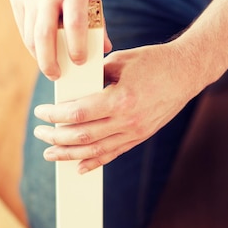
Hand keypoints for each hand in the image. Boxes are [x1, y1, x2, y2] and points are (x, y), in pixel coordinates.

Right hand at [4, 0, 110, 78]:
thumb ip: (97, 17)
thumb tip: (104, 46)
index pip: (75, 26)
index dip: (77, 48)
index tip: (80, 62)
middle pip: (45, 36)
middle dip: (49, 62)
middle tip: (56, 76)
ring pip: (30, 34)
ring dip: (38, 55)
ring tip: (48, 66)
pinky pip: (23, 25)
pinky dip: (30, 41)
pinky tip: (38, 49)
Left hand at [33, 41, 198, 171]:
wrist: (187, 73)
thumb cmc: (153, 61)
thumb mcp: (120, 61)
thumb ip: (94, 76)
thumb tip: (70, 88)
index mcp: (121, 98)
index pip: (78, 113)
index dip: (55, 116)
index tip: (40, 113)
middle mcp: (128, 121)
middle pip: (83, 136)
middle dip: (56, 137)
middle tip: (39, 133)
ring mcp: (135, 132)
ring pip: (95, 151)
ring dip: (69, 154)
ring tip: (50, 153)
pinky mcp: (140, 137)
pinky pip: (113, 154)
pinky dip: (94, 162)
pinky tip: (78, 167)